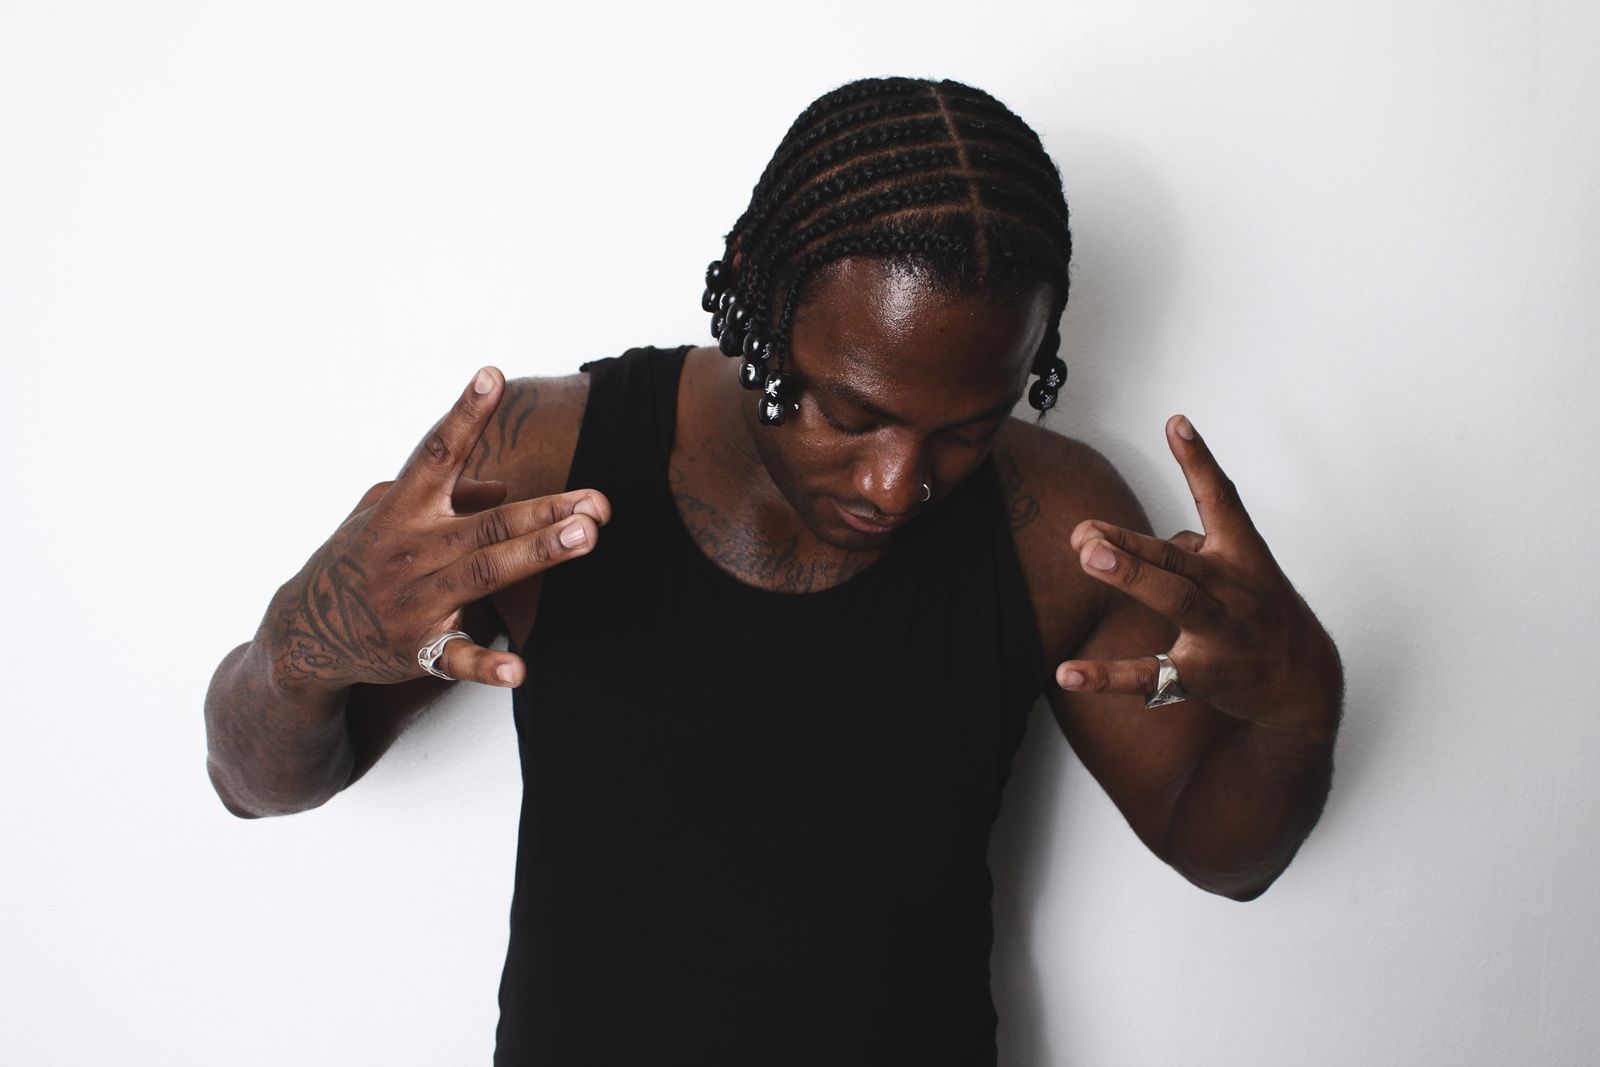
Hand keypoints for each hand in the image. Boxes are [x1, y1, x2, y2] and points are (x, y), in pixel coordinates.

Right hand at [266, 367, 609, 690]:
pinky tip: (519, 667)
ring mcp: (411, 601)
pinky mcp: (416, 649)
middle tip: (597, 502)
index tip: (492, 376)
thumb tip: (501, 486)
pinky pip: (456, 657)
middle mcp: (407, 551)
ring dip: (537, 554)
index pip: (435, 454)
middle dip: (543, 511)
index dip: (464, 415)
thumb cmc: (359, 558)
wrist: (304, 632)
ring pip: (482, 574)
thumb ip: (444, 494)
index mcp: (400, 510)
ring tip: (586, 537)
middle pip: (485, 525)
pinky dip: (487, 664)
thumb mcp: (385, 512)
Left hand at [1055, 415, 1340, 738]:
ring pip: (1176, 601)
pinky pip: (1149, 676)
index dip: (1199, 461)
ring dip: (1132, 577)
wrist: (1302, 683)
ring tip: (1087, 557)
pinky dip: (1106, 676)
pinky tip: (1067, 673)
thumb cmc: (1260, 612)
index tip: (1175, 423)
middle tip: (1086, 531)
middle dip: (1132, 543)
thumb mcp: (1241, 568)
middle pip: (1179, 558)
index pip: (1222, 500)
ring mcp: (1220, 632)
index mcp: (1244, 555)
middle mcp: (1234, 590)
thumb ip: (1186, 549)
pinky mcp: (1200, 675)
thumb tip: (1122, 545)